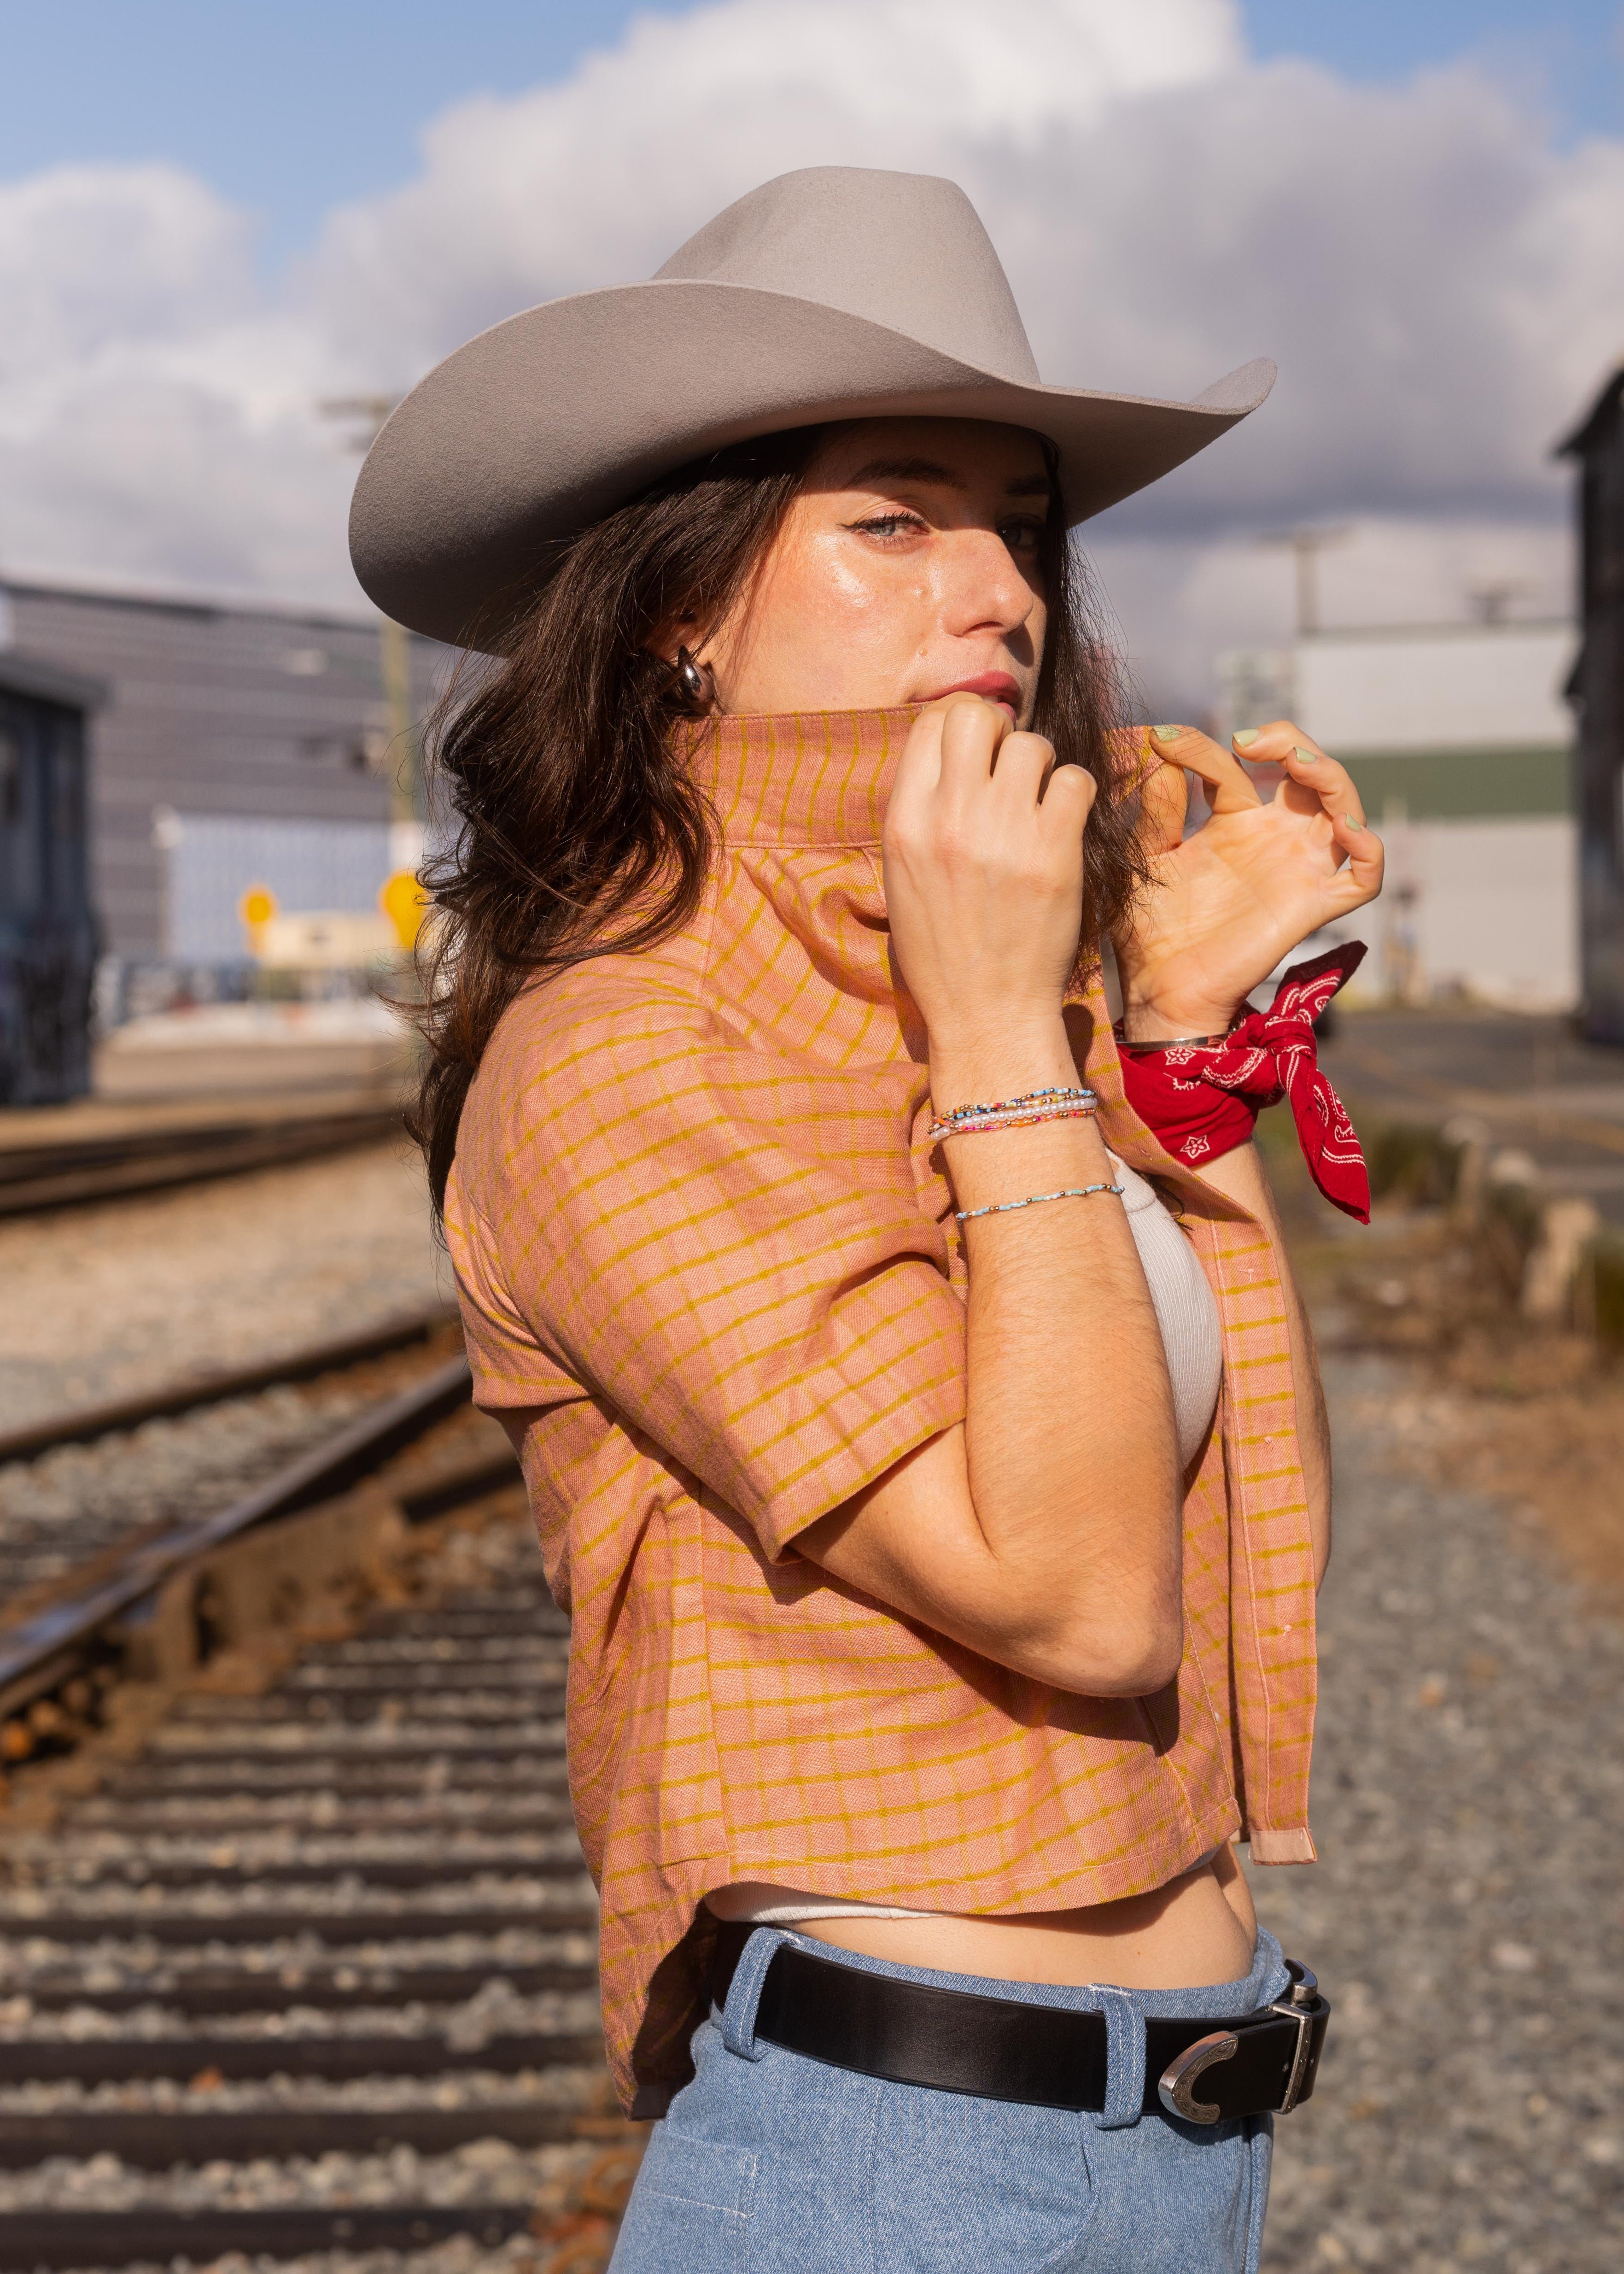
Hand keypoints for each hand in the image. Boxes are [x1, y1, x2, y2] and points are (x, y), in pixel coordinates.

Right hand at [882, 693, 1096, 1078]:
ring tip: (1037, 806)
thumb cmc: (943, 950)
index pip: (929, 723)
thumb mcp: (903, 877)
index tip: (976, 754)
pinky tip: (1063, 827)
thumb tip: (950, 753)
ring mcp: (1004, 832)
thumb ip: (921, 811)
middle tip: (1007, 772)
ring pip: (1032, 744)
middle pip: (977, 716)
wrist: (987, 1014)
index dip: (959, 726)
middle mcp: (949, 818)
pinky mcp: (1055, 852)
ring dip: (1040, 767)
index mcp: (904, 823)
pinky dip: (1074, 797)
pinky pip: (1075, 781)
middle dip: (998, 733)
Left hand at [1113, 721, 1382, 1038]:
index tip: (1161, 741)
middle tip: (1247, 740)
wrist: (1158, 989)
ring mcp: (1298, 869)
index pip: (1234, 768)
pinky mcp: (1312, 906)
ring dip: (1331, 776)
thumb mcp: (1146, 859)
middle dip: (1291, 742)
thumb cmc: (1150, 930)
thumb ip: (1156, 811)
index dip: (1201, 748)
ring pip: (1345, 809)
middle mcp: (1274, 839)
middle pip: (1310, 773)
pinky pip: (1364, 878)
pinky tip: (1346, 828)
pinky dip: (1370, 850)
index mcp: (1234, 824)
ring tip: (1297, 760)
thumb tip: (1159, 756)